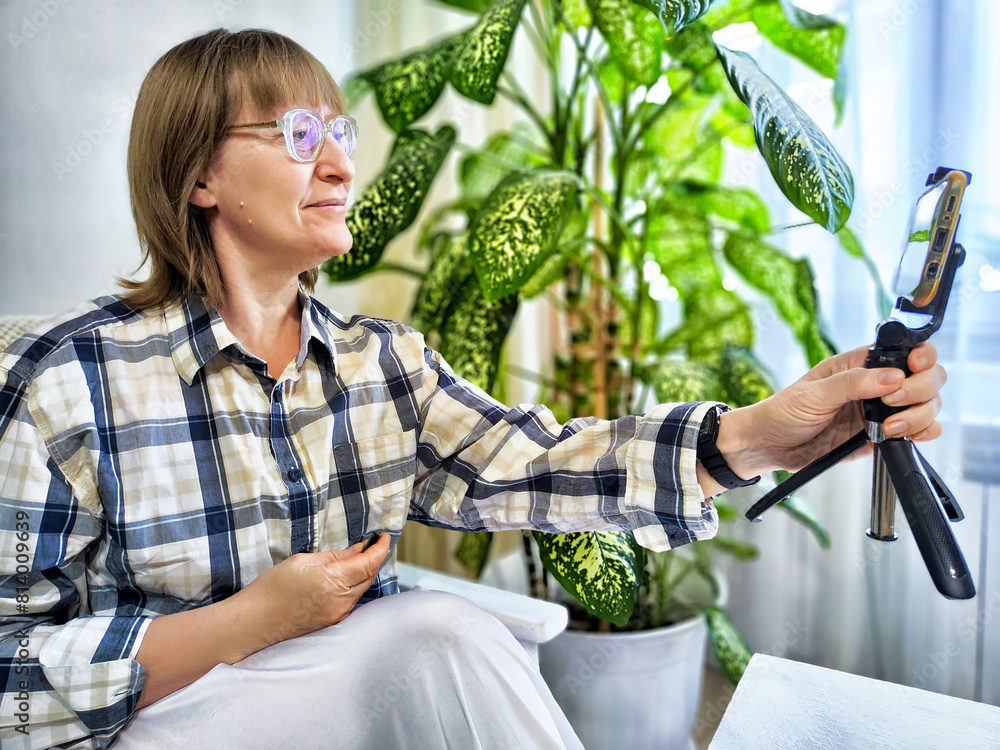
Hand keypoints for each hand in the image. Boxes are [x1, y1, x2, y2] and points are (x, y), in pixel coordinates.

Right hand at [228, 533, 390, 654]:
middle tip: (375, 542)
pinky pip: (352, 600)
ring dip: (366, 572)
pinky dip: (355, 585)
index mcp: (331, 581)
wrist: (254, 622)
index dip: (381, 549)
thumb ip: (335, 556)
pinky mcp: (332, 622)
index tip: (385, 537)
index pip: (369, 563)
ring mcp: (337, 614)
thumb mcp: (302, 561)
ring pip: (362, 589)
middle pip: (370, 576)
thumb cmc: (271, 588)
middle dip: (375, 558)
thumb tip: (358, 549)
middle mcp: (339, 601)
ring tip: (362, 556)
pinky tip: (348, 576)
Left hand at [721, 342, 946, 475]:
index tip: (913, 369)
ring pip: (927, 405)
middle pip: (926, 377)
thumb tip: (892, 376)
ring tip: (890, 427)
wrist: (770, 446)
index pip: (906, 350)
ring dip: (920, 415)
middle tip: (893, 402)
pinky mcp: (882, 436)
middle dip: (920, 389)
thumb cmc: (784, 412)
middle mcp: (877, 385)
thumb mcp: (814, 393)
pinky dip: (923, 432)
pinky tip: (904, 435)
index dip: (920, 357)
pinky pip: (918, 431)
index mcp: (860, 365)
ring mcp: (882, 411)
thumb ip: (852, 384)